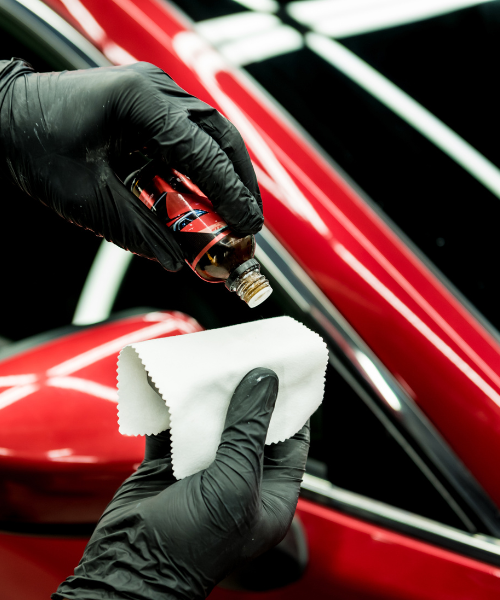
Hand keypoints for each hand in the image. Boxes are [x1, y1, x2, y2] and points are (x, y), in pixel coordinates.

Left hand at [0, 58, 262, 270]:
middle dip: (239, 182)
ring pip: (211, 133)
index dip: (230, 192)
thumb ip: (140, 233)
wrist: (6, 120)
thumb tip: (178, 260)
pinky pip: (191, 134)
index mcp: (139, 101)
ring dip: (227, 173)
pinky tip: (209, 193)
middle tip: (250, 222)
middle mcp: (154, 89)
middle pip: (220, 135)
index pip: (203, 151)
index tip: (247, 225)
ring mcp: (154, 92)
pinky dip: (206, 166)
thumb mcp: (89, 202)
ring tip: (236, 211)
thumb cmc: (36, 149)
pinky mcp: (150, 105)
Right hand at [52, 368, 309, 599]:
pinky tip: (173, 383)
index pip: (291, 442)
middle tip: (247, 357)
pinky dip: (173, 407)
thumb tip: (264, 381)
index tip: (288, 373)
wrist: (131, 565)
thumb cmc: (195, 541)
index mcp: (269, 493)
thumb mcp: (236, 480)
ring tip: (213, 363)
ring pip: (212, 424)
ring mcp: (203, 473)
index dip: (291, 407)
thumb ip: (249, 429)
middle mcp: (239, 481)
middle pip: (249, 427)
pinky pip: (176, 429)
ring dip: (210, 397)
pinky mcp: (169, 467)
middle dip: (246, 393)